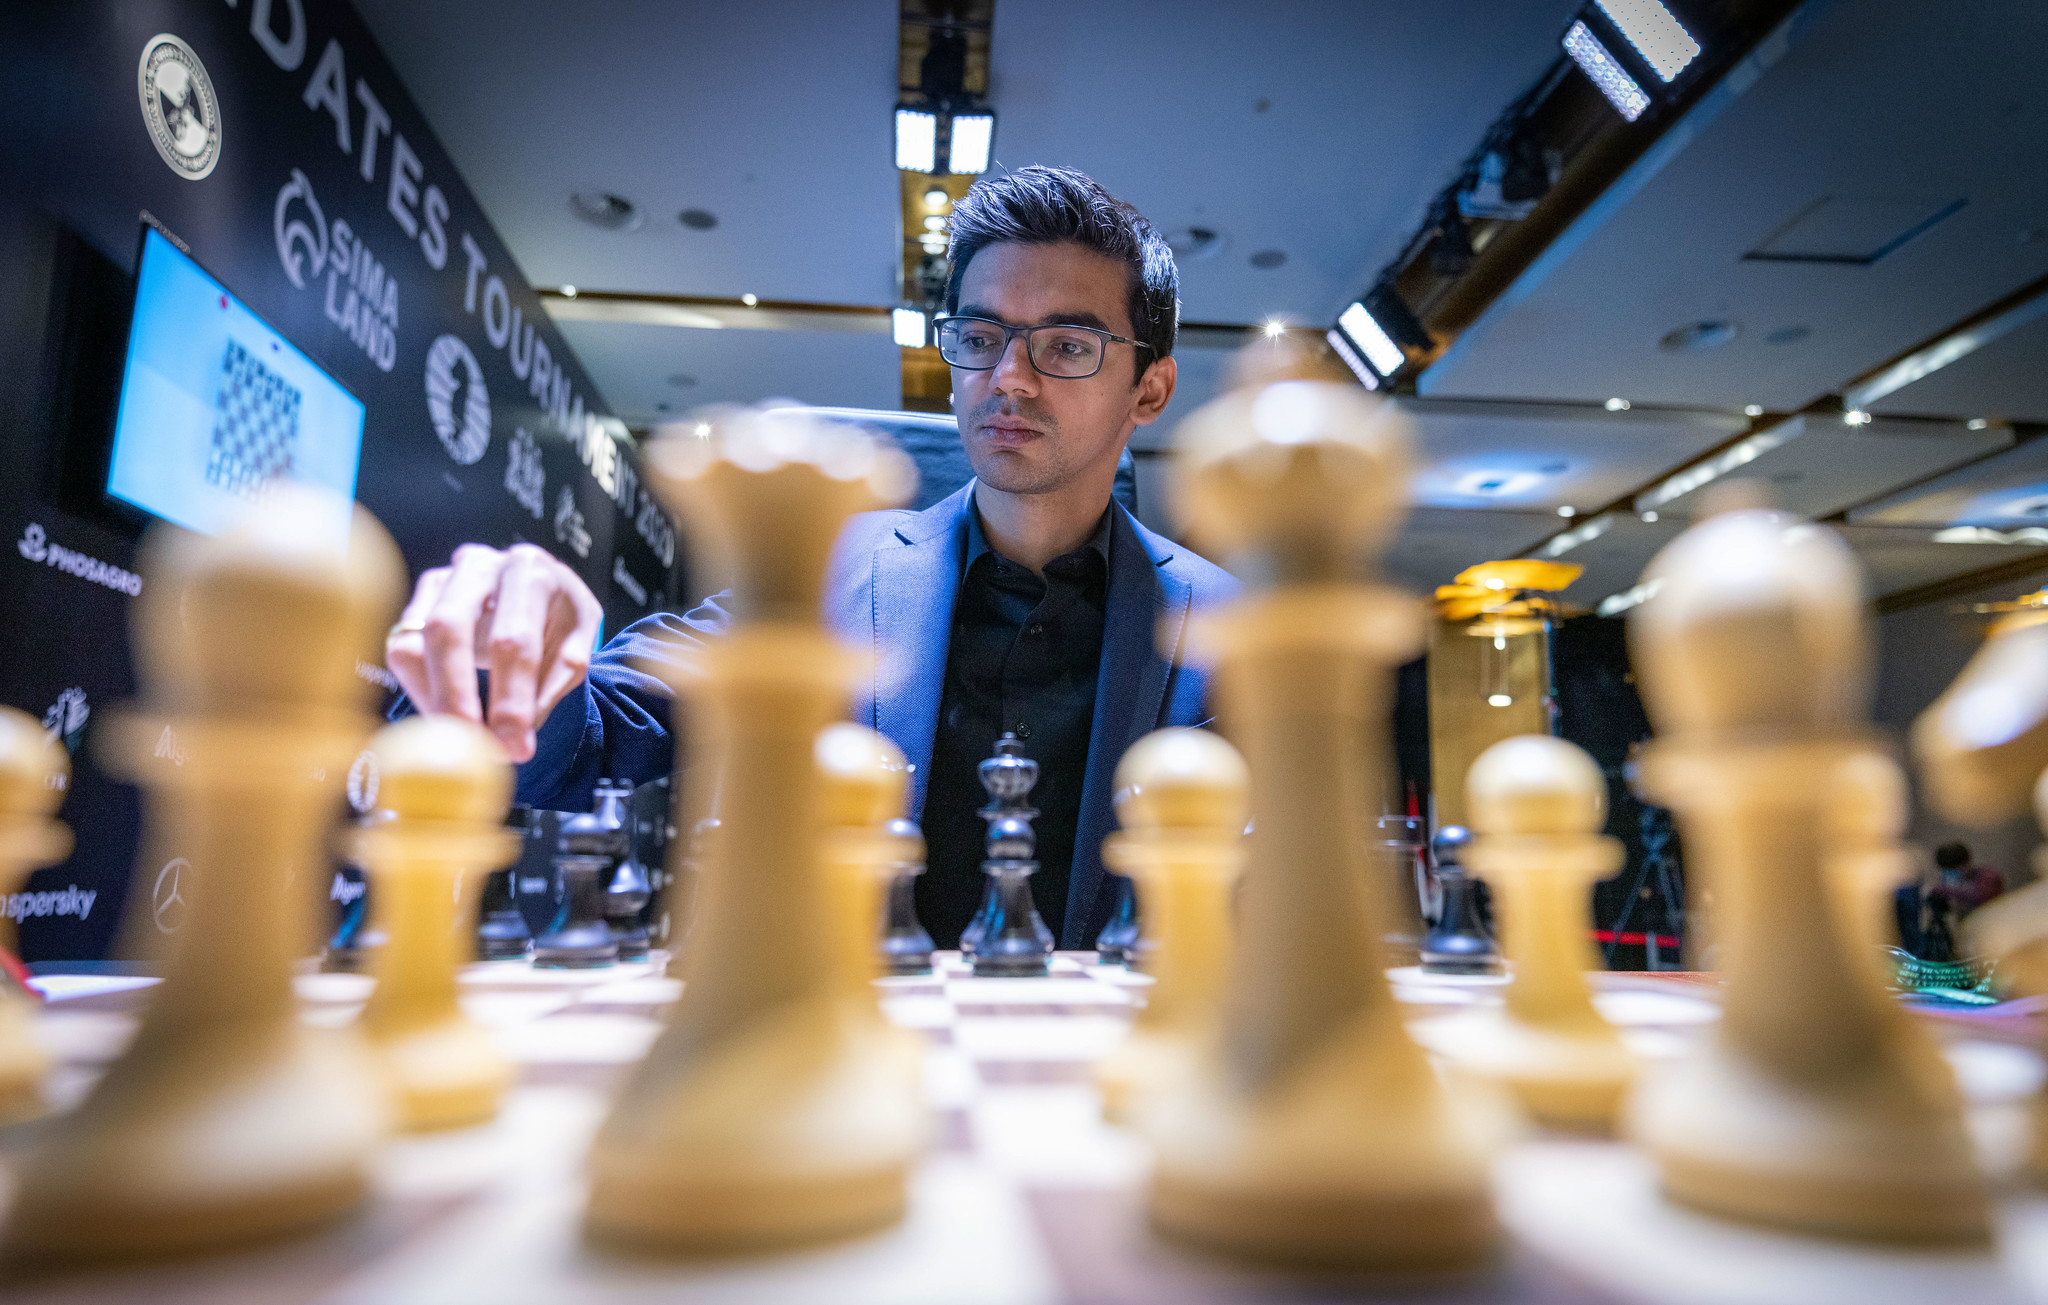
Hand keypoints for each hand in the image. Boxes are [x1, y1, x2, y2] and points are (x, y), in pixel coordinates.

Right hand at [385, 543, 602, 761]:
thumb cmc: (560, 621)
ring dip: (433, 700)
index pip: (512, 640)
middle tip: (466, 746)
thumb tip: (514, 736)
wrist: (542, 591)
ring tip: (461, 738)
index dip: (511, 700)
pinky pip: (401, 651)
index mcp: (529, 571)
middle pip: (447, 629)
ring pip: (412, 642)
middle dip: (454, 697)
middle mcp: (479, 565)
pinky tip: (448, 713)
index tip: (513, 747)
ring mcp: (441, 580)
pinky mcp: (416, 602)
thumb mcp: (576, 648)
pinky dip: (422, 691)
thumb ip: (551, 688)